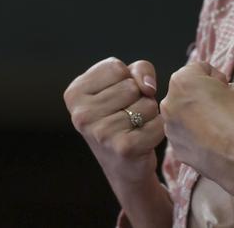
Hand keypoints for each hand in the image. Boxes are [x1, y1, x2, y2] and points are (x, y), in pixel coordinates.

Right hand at [64, 57, 163, 185]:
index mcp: (74, 94)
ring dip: (149, 113)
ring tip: (134, 127)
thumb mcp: (123, 83)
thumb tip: (148, 87)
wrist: (124, 166)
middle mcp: (82, 114)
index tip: (116, 98)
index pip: (115, 67)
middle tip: (126, 116)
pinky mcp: (124, 148)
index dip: (126, 79)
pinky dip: (159, 128)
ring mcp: (101, 133)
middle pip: (131, 85)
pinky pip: (158, 123)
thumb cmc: (122, 115)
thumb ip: (138, 69)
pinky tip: (144, 139)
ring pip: (146, 103)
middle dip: (139, 97)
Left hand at [160, 61, 233, 218]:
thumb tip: (219, 93)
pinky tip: (214, 141)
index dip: (216, 77)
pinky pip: (185, 134)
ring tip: (219, 125)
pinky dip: (196, 134)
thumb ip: (223, 84)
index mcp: (183, 81)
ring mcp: (170, 129)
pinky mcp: (176, 149)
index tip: (226, 88)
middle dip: (201, 95)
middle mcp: (169, 103)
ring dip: (197, 114)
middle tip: (223, 106)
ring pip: (183, 113)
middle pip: (186, 91)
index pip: (198, 69)